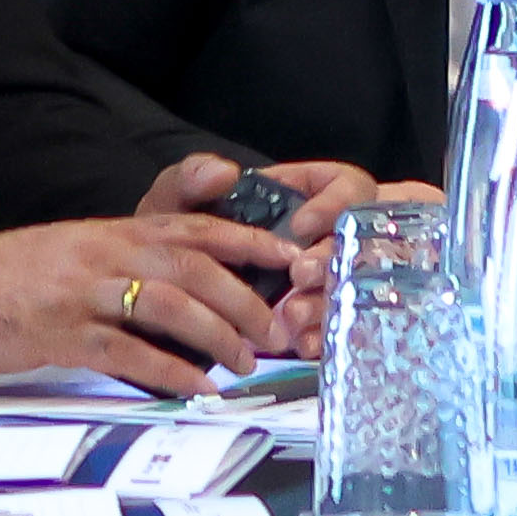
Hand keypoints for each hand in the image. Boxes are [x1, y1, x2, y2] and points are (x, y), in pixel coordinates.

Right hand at [0, 205, 292, 390]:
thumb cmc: (16, 275)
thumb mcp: (79, 250)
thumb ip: (132, 256)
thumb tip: (191, 281)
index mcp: (114, 231)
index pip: (196, 226)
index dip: (249, 240)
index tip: (292, 258)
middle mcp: (105, 255)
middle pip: (193, 267)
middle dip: (244, 299)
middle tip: (277, 332)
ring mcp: (83, 293)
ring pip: (167, 304)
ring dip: (215, 336)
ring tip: (244, 364)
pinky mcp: (60, 334)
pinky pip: (126, 351)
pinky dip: (168, 371)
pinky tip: (196, 389)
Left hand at [144, 153, 355, 356]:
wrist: (160, 297)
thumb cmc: (177, 244)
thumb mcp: (178, 207)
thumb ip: (191, 179)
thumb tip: (224, 172)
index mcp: (305, 196)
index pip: (348, 187)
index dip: (335, 204)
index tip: (302, 225)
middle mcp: (326, 237)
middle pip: (356, 242)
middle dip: (327, 260)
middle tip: (298, 275)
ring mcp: (328, 282)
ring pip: (351, 288)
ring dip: (322, 301)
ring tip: (290, 316)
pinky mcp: (320, 321)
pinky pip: (338, 328)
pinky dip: (319, 334)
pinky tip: (299, 343)